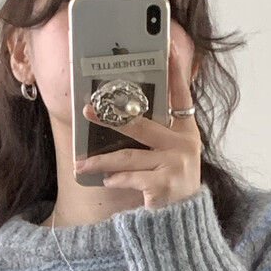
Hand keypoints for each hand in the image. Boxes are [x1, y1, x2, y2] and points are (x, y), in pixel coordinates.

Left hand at [75, 40, 200, 211]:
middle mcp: (185, 144)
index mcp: (187, 132)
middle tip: (86, 110)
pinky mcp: (166, 186)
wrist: (183, 225)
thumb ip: (157, 136)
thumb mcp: (170, 157)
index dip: (175, 70)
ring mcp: (176, 165)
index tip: (168, 45)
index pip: (181, 94)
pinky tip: (106, 181)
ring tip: (82, 162)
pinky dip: (116, 179)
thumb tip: (122, 116)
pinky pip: (132, 177)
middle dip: (109, 117)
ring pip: (129, 155)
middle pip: (141, 123)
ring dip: (101, 159)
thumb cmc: (171, 187)